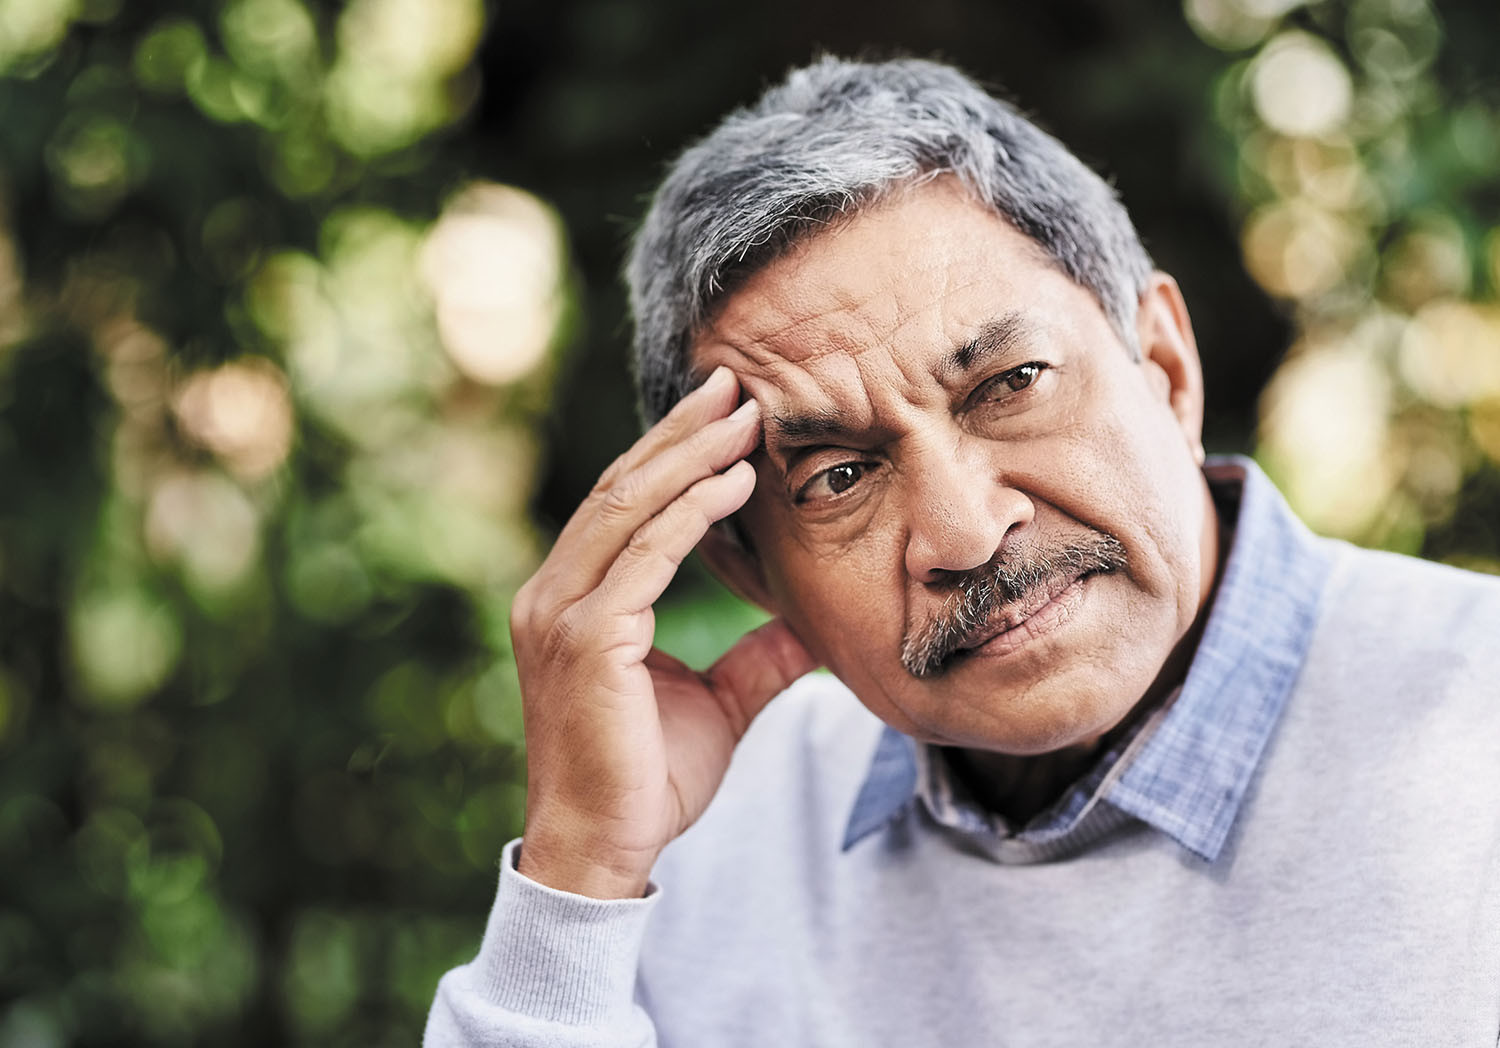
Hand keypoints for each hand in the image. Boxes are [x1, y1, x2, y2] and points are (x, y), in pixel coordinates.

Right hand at [509, 366, 817, 898]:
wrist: (605, 847)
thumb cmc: (648, 777)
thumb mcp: (718, 702)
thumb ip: (756, 657)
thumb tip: (807, 628)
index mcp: (573, 599)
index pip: (624, 505)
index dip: (673, 453)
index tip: (726, 412)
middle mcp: (552, 593)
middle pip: (623, 488)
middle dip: (683, 433)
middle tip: (737, 385)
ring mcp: (561, 613)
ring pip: (629, 508)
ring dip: (691, 456)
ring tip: (745, 416)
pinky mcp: (584, 639)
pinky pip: (644, 557)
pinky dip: (691, 514)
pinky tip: (735, 484)